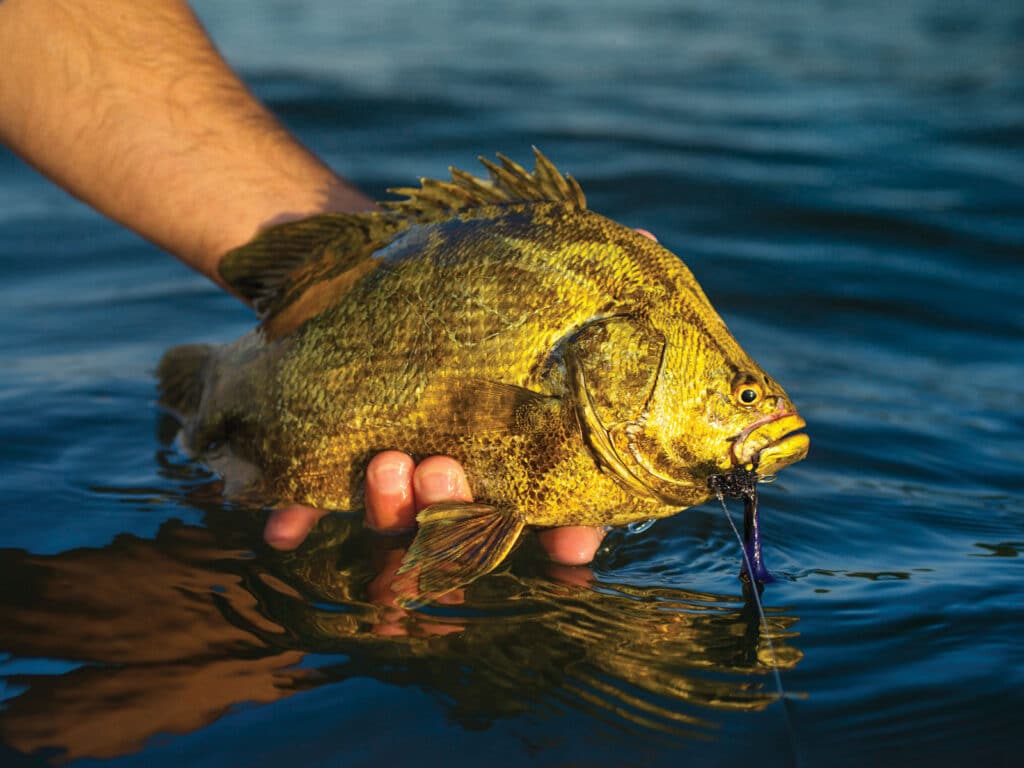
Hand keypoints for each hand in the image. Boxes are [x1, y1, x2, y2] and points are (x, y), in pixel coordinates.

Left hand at [265, 230, 659, 559]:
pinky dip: (300, 517)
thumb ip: (581, 276)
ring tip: (386, 462)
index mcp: (509, 443)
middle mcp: (454, 468)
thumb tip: (654, 250)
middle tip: (443, 467)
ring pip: (396, 523)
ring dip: (393, 510)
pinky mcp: (327, 459)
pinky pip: (311, 505)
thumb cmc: (456, 280)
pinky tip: (286, 529)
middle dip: (457, 510)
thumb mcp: (520, 268)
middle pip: (466, 523)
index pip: (552, 507)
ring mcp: (392, 470)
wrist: (355, 265)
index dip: (567, 533)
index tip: (568, 540)